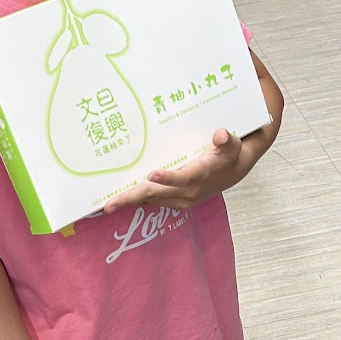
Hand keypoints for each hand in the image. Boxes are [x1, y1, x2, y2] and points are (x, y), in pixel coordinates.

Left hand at [102, 129, 243, 214]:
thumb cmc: (229, 154)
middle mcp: (188, 191)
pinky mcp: (175, 200)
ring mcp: (181, 198)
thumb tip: (221, 135)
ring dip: (130, 201)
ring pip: (151, 200)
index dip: (168, 178)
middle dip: (132, 198)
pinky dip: (136, 200)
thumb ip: (227, 140)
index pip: (183, 178)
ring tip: (107, 204)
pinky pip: (153, 201)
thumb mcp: (232, 143)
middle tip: (109, 204)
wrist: (232, 171)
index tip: (151, 175)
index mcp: (201, 175)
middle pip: (157, 195)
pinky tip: (120, 198)